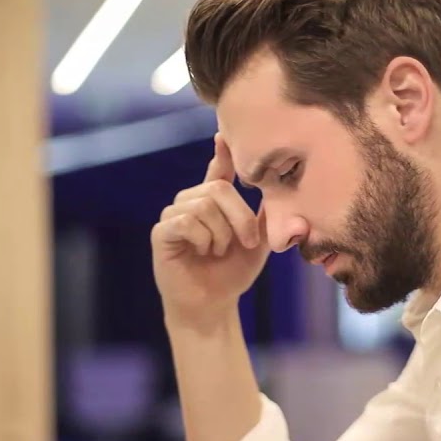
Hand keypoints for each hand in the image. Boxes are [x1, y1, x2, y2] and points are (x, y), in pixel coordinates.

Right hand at [152, 134, 268, 327]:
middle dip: (240, 217)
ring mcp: (174, 216)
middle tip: (248, 242)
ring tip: (219, 251)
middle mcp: (191, 202)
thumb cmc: (233, 273)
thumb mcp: (258, 242)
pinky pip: (185, 221)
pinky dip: (202, 238)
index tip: (223, 134)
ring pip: (203, 205)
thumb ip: (264, 215)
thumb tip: (279, 187)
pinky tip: (203, 251)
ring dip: (221, 233)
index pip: (218, 170)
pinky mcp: (162, 233)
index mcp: (214, 202)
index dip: (222, 152)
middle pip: (217, 189)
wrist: (213, 305)